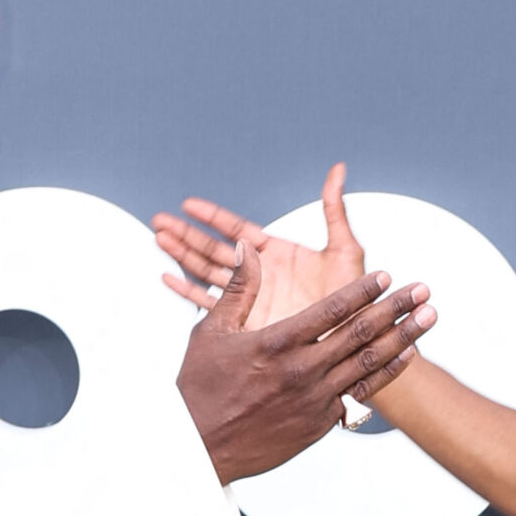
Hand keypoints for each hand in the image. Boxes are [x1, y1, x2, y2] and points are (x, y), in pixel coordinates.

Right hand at [154, 162, 366, 328]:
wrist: (352, 344)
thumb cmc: (355, 301)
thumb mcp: (346, 252)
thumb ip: (334, 212)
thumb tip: (337, 172)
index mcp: (277, 253)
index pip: (236, 228)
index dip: (212, 216)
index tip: (188, 204)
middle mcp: (262, 274)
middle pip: (215, 248)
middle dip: (187, 235)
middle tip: (160, 221)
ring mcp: (253, 299)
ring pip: (209, 272)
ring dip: (184, 257)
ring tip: (160, 241)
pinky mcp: (250, 323)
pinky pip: (214, 305)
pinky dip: (191, 293)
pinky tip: (170, 279)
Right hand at [175, 240, 434, 484]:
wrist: (200, 449)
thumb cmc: (200, 390)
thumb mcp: (211, 332)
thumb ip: (238, 288)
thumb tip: (248, 247)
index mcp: (276, 343)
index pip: (331, 310)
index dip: (363, 290)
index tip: (387, 276)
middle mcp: (302, 370)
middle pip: (360, 333)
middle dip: (396, 308)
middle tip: (423, 290)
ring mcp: (314, 400)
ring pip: (368, 364)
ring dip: (403, 338)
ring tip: (429, 319)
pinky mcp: (319, 424)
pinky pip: (361, 396)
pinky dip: (386, 375)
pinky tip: (406, 357)